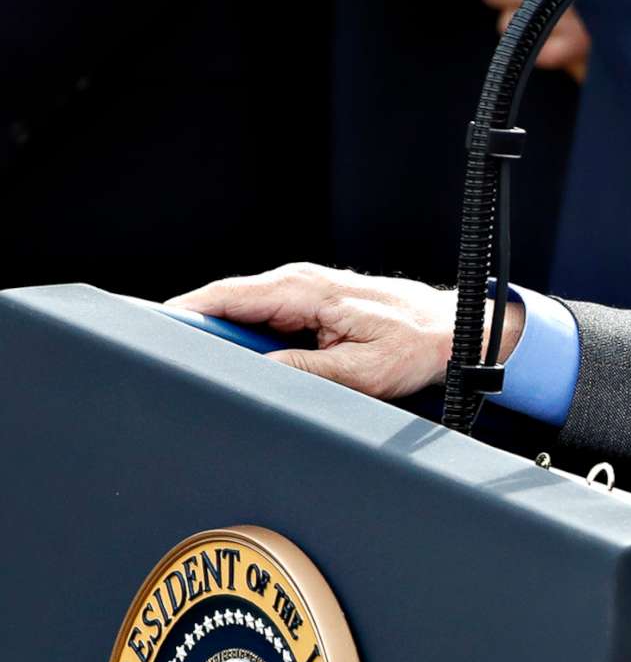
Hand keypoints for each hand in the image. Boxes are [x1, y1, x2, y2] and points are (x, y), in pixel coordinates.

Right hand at [168, 263, 507, 400]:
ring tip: (207, 375)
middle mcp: (296, 285)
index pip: (224, 297)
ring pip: (239, 319)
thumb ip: (304, 371)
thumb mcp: (362, 371)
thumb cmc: (417, 344)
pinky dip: (246, 344)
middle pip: (222, 308)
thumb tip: (255, 375)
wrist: (451, 329)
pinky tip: (243, 368)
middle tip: (174, 370)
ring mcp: (299, 294)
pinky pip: (261, 324)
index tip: (148, 333)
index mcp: (304, 291)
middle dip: (195, 335)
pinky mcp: (305, 308)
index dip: (179, 314)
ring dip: (222, 344)